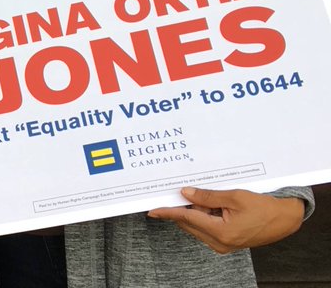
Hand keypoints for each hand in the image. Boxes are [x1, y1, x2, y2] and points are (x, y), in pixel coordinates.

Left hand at [147, 187, 304, 253]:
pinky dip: (205, 217)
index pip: (187, 219)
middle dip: (184, 208)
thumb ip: (207, 196)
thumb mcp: (233, 196)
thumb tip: (185, 193)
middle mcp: (220, 243)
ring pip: (198, 226)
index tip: (153, 209)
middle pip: (190, 224)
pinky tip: (213, 206)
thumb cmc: (264, 207)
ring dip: (197, 212)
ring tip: (210, 198)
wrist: (285, 219)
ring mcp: (223, 245)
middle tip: (179, 193)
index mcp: (221, 232)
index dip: (168, 212)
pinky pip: (207, 229)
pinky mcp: (227, 243)